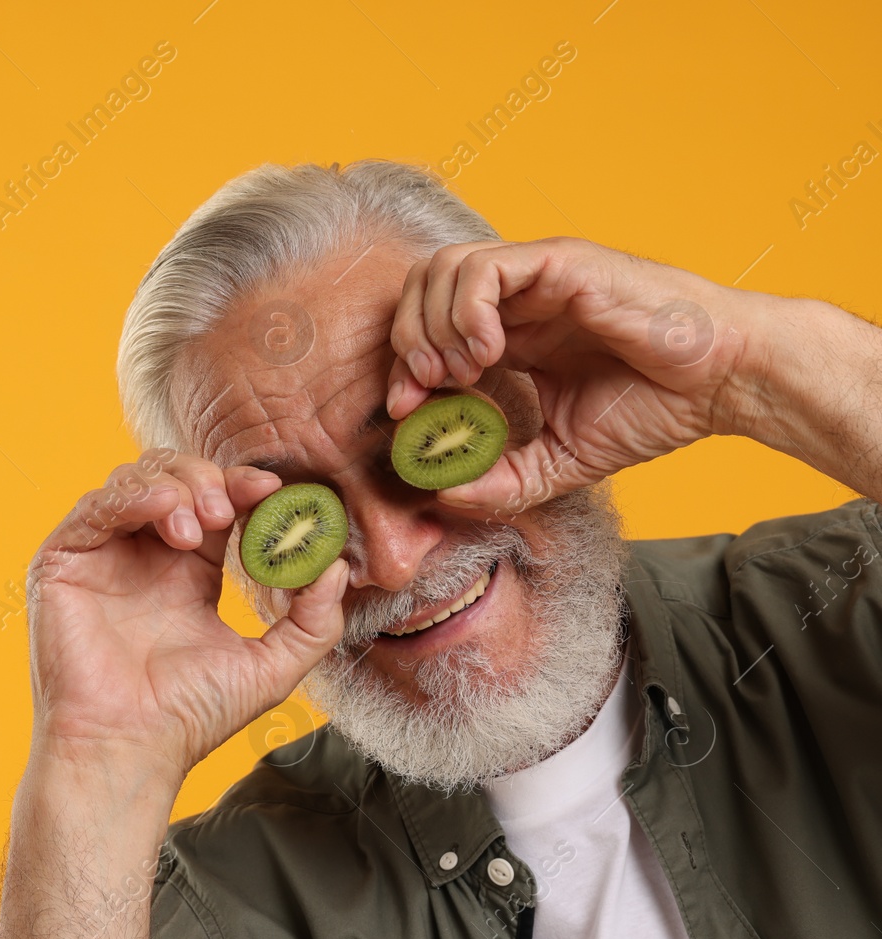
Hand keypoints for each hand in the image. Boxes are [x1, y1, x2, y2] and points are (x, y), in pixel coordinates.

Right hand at [26, 450, 349, 784]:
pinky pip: (94, 506)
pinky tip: (166, 512)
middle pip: (175, 478)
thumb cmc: (189, 718)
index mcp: (188, 573)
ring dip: (175, 486)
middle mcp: (143, 556)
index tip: (272, 489)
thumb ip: (313, 621)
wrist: (128, 748)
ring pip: (135, 480)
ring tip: (201, 524)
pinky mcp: (63, 561)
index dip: (243, 486)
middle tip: (231, 507)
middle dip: (208, 479)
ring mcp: (101, 556)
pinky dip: (132, 496)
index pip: (217, 503)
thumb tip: (338, 566)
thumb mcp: (271, 667)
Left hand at [386, 237, 756, 515]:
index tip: (405, 411)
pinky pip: (483, 268)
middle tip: (422, 391)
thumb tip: (440, 492)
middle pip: (419, 288)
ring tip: (462, 373)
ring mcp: (535, 275)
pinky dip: (466, 310)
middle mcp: (515, 297)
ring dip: (432, 325)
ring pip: (441, 269)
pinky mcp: (559, 263)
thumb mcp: (559, 461)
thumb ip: (501, 479)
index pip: (425, 328)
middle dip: (404, 342)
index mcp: (510, 333)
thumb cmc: (652, 410)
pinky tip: (488, 354)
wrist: (721, 383)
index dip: (402, 366)